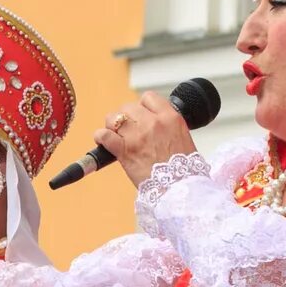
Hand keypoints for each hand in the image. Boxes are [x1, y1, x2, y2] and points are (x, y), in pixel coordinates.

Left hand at [85, 89, 201, 183]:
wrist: (180, 188)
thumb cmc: (184, 169)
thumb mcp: (183, 137)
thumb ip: (168, 126)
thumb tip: (155, 124)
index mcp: (170, 118)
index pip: (149, 98)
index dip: (142, 106)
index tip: (140, 115)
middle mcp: (153, 123)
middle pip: (128, 107)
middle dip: (125, 117)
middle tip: (126, 129)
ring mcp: (137, 136)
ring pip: (114, 118)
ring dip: (111, 125)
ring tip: (114, 134)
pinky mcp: (124, 150)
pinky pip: (104, 135)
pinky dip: (101, 137)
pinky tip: (103, 141)